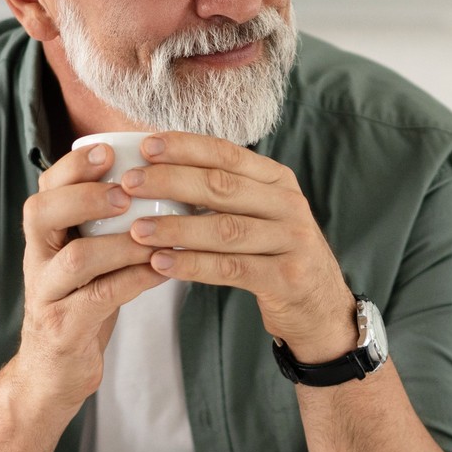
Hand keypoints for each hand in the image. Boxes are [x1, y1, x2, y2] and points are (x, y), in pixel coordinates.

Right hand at [15, 142, 166, 406]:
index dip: (74, 166)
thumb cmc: (81, 304)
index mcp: (44, 236)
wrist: (53, 373)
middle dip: (85, 196)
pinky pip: (99, 299)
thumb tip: (154, 176)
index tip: (108, 151)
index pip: (46, 187)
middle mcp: (37, 260)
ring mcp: (47, 296)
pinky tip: (162, 271)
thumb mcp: (85, 258)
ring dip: (119, 244)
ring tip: (156, 235)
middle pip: (42, 213)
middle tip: (125, 194)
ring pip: (75, 259)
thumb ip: (101, 224)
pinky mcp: (64, 329)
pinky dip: (133, 281)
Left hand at [119, 132, 356, 363]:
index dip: (186, 147)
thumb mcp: (260, 214)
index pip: (227, 154)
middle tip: (130, 184)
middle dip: (171, 182)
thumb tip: (158, 171)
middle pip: (223, 186)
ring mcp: (292, 241)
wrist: (320, 306)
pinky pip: (231, 269)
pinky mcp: (287, 278)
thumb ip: (224, 193)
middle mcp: (289, 205)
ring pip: (225, 229)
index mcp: (278, 180)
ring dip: (176, 229)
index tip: (146, 146)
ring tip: (137, 230)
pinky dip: (192, 265)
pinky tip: (161, 264)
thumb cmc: (275, 255)